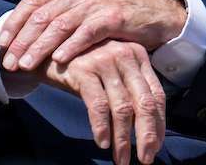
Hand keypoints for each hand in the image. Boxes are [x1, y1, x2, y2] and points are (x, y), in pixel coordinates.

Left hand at [0, 0, 185, 71]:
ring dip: (39, 48)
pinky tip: (58, 61)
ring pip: (59, 25)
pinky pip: (86, 33)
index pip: (32, 1)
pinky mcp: (112, 17)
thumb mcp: (82, 6)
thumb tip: (25, 34)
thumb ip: (58, 13)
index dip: (15, 22)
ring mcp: (95, 2)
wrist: (152, 12)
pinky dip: (70, 47)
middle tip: (9, 62)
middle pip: (42, 16)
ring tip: (26, 65)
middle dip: (22, 41)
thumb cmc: (111, 14)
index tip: (2, 42)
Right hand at [36, 39, 166, 164]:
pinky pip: (98, 105)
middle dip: (146, 135)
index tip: (156, 146)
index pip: (157, 94)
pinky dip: (101, 127)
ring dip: (122, 139)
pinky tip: (102, 142)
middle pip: (144, 102)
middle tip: (146, 159)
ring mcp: (104, 60)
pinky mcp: (83, 69)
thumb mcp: (112, 73)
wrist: (47, 51)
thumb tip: (148, 131)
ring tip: (121, 159)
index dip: (159, 124)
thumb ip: (129, 91)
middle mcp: (124, 55)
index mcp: (137, 55)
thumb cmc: (84, 67)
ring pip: (122, 108)